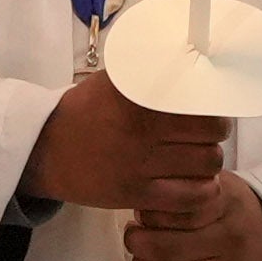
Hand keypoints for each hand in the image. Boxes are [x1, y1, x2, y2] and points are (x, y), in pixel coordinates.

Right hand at [22, 68, 218, 216]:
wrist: (45, 150)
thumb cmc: (84, 111)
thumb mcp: (112, 82)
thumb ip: (149, 75)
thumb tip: (192, 63)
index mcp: (138, 95)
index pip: (199, 96)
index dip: (215, 102)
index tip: (212, 105)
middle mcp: (142, 127)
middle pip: (212, 130)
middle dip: (216, 132)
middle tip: (208, 134)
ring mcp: (140, 164)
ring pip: (207, 163)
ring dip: (211, 161)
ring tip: (201, 158)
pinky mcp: (137, 194)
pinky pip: (191, 197)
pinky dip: (203, 191)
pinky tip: (197, 184)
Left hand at [123, 158, 261, 260]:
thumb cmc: (234, 207)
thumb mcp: (217, 183)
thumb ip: (183, 187)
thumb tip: (139, 207)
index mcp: (227, 204)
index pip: (179, 210)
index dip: (150, 213)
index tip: (142, 214)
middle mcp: (230, 240)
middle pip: (168, 249)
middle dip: (138, 244)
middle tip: (133, 238)